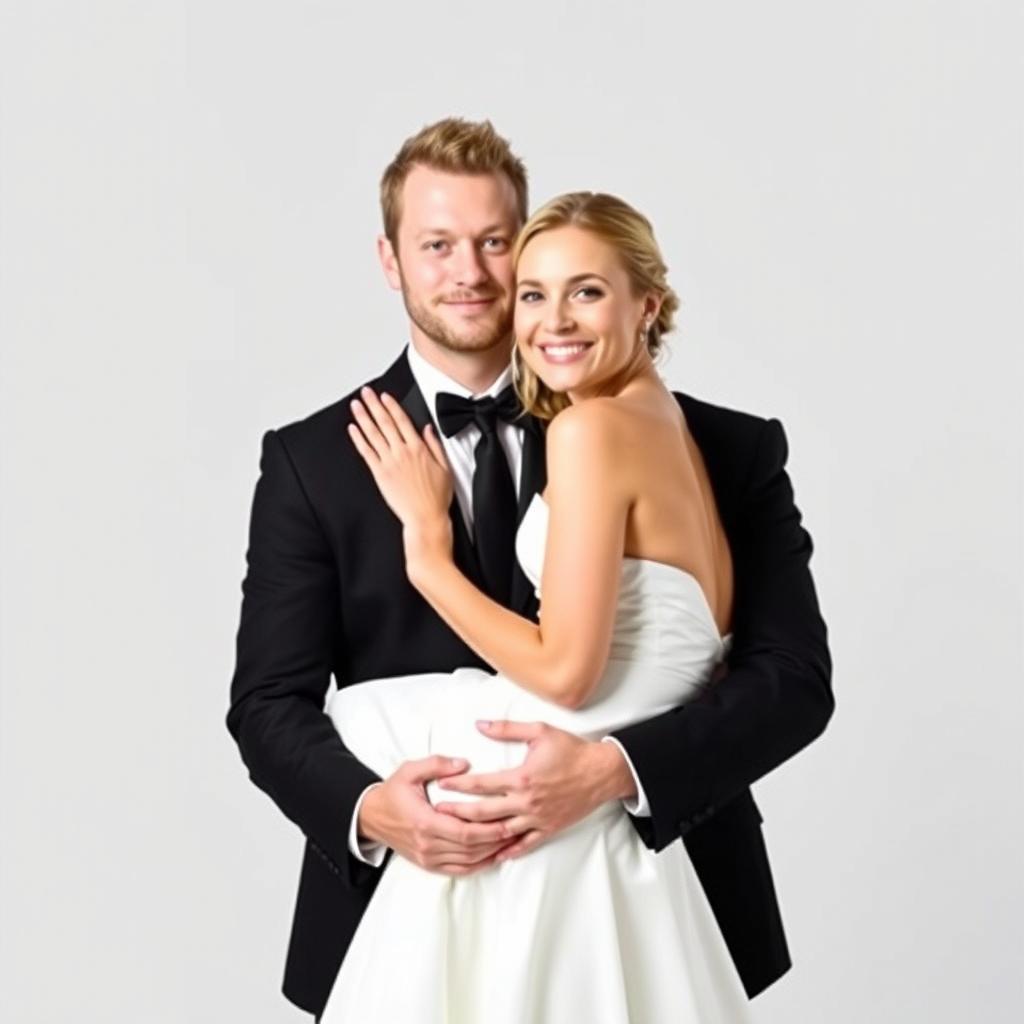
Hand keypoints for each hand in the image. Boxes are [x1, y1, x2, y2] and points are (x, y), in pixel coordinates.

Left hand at [348, 387, 453, 552]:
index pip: (402, 420)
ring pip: (373, 434)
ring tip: (356, 405)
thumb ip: (435, 445)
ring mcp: (389, 462)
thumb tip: (428, 429)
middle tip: (365, 393)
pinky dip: (359, 439)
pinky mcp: (380, 474)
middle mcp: (402, 452)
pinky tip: (353, 429)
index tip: (384, 396)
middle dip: (374, 405)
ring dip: (363, 417)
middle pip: (385, 422)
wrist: (425, 518)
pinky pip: (366, 452)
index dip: (392, 406)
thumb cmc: (436, 498)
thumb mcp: (445, 468)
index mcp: (419, 448)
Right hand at [358, 754, 514, 875]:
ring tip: (512, 841)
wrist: (371, 817)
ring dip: (492, 853)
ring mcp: (427, 857)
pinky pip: (459, 870)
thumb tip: (464, 764)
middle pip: (471, 848)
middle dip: (497, 841)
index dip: (489, 829)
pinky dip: (478, 865)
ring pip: (468, 861)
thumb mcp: (410, 770)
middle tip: (518, 829)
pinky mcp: (428, 864)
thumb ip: (437, 764)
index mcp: (424, 821)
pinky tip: (494, 856)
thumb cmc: (393, 792)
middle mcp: (427, 844)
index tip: (509, 819)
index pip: (464, 831)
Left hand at [432, 721, 635, 861]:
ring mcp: (538, 818)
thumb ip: (507, 729)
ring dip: (478, 834)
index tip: (442, 785)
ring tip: (458, 836)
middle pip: (485, 812)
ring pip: (501, 832)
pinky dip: (508, 851)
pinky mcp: (549, 828)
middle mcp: (527, 802)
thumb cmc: (571, 750)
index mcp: (522, 778)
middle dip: (459, 813)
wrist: (602, 772)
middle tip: (438, 814)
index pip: (483, 784)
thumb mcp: (539, 731)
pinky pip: (525, 844)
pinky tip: (494, 855)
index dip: (459, 785)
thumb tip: (479, 725)